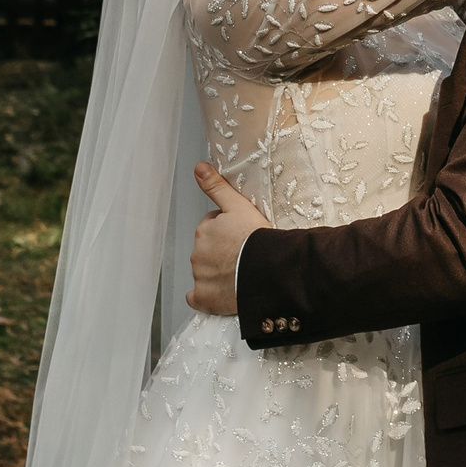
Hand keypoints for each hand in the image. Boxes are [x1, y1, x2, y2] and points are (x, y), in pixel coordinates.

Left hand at [186, 161, 268, 316]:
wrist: (268, 270)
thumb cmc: (258, 238)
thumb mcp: (239, 206)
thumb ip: (216, 187)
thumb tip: (199, 167)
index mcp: (204, 230)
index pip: (213, 226)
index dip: (229, 229)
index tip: (243, 234)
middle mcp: (197, 253)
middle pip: (208, 249)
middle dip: (222, 250)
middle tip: (244, 253)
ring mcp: (200, 277)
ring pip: (205, 271)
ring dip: (218, 271)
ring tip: (241, 272)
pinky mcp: (204, 299)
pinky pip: (198, 298)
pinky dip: (206, 296)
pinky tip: (222, 293)